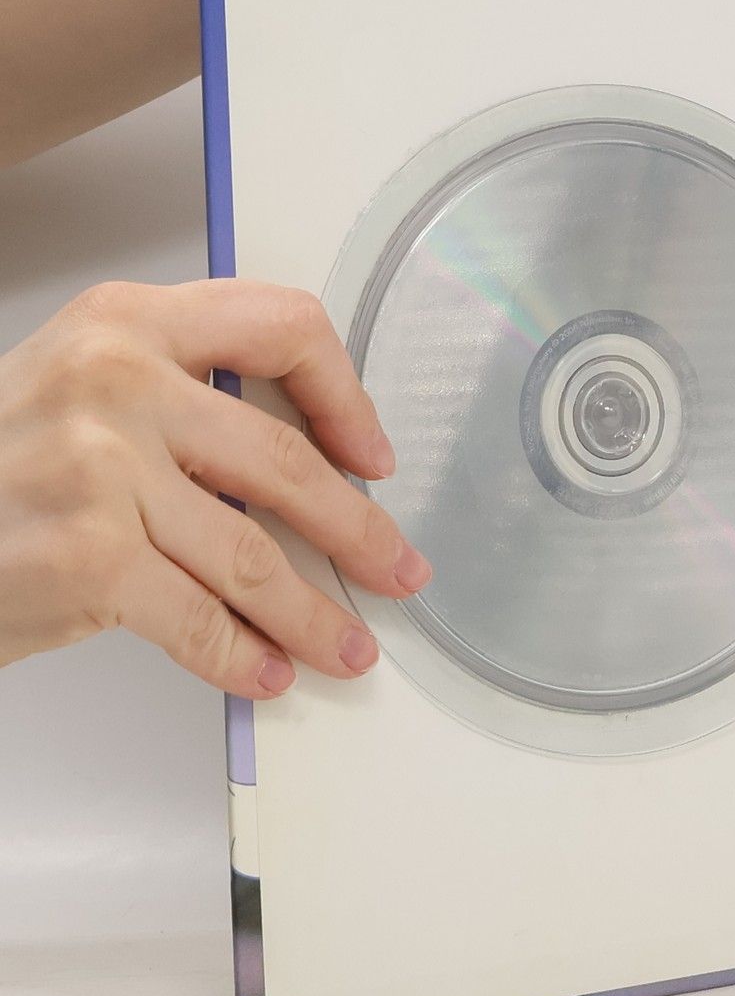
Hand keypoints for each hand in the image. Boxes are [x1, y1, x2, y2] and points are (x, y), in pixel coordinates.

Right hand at [0, 280, 429, 695]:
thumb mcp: (76, 386)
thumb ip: (181, 393)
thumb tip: (314, 466)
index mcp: (127, 322)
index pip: (282, 325)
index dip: (344, 395)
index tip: (370, 454)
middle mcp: (117, 382)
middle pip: (286, 461)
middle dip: (358, 531)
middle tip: (397, 569)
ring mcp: (101, 471)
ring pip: (254, 557)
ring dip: (313, 615)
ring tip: (346, 647)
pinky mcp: (88, 559)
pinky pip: (199, 620)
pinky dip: (243, 657)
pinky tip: (265, 672)